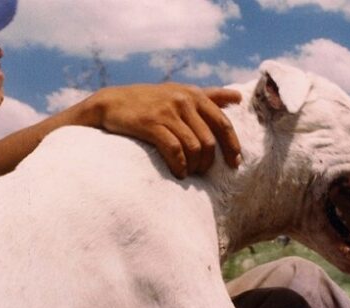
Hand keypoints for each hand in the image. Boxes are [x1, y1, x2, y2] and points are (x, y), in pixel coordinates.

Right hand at [85, 83, 242, 178]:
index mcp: (194, 94)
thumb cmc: (149, 100)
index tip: (234, 163)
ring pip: (193, 147)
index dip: (232, 145)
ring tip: (188, 173)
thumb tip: (238, 96)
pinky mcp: (151, 123)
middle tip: (202, 172)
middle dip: (208, 161)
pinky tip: (178, 172)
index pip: (223, 123)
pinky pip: (174, 150)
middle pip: (209, 140)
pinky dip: (179, 165)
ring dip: (193, 166)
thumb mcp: (179, 92)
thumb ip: (209, 95)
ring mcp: (167, 112)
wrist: (112, 102)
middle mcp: (183, 100)